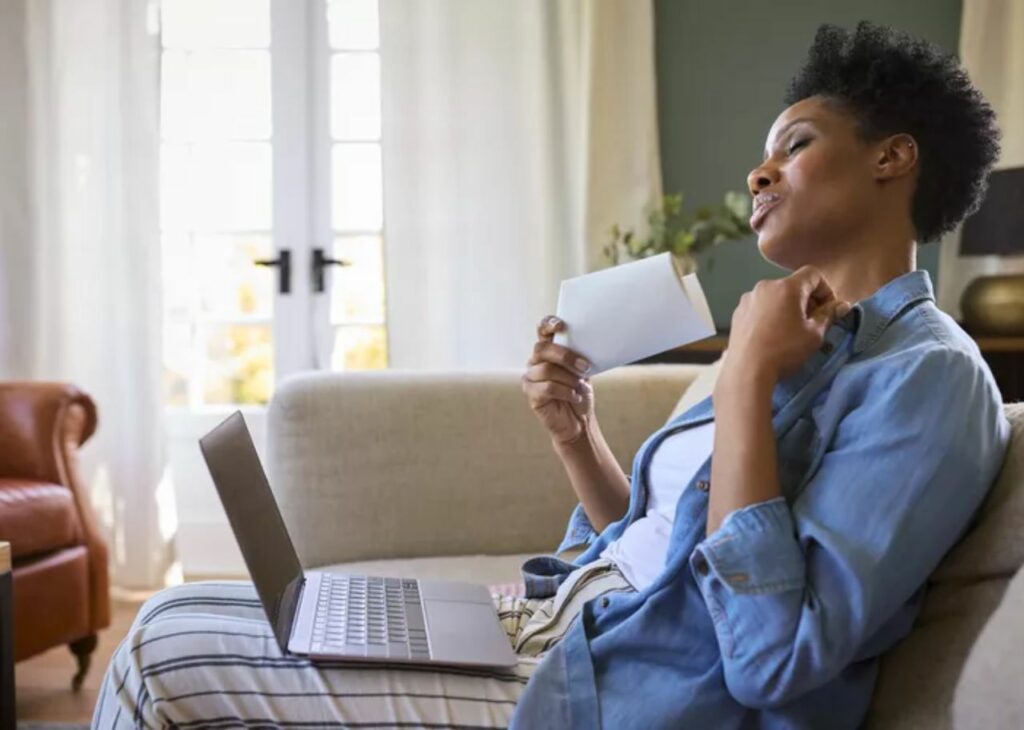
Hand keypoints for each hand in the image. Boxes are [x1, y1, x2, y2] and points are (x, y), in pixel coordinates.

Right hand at [522, 315, 594, 444]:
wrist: (579, 421)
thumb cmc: (580, 393)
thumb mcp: (583, 371)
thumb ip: (579, 355)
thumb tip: (587, 343)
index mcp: (549, 351)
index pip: (542, 330)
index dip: (548, 324)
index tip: (561, 325)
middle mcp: (536, 361)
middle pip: (542, 349)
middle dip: (566, 357)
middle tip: (585, 367)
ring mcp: (531, 377)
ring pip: (546, 370)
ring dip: (569, 379)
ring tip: (581, 387)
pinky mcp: (531, 394)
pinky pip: (547, 388)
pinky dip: (566, 392)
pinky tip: (575, 396)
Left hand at [722, 265, 850, 383]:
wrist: (747, 371)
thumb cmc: (785, 350)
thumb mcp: (814, 334)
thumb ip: (829, 315)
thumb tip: (841, 305)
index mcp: (786, 287)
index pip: (812, 274)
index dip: (825, 289)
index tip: (828, 309)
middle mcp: (764, 286)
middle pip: (792, 285)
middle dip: (806, 300)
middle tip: (812, 323)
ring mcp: (747, 299)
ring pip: (774, 297)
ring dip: (787, 308)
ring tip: (790, 331)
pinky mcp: (737, 313)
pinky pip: (760, 307)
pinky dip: (770, 315)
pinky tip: (771, 335)